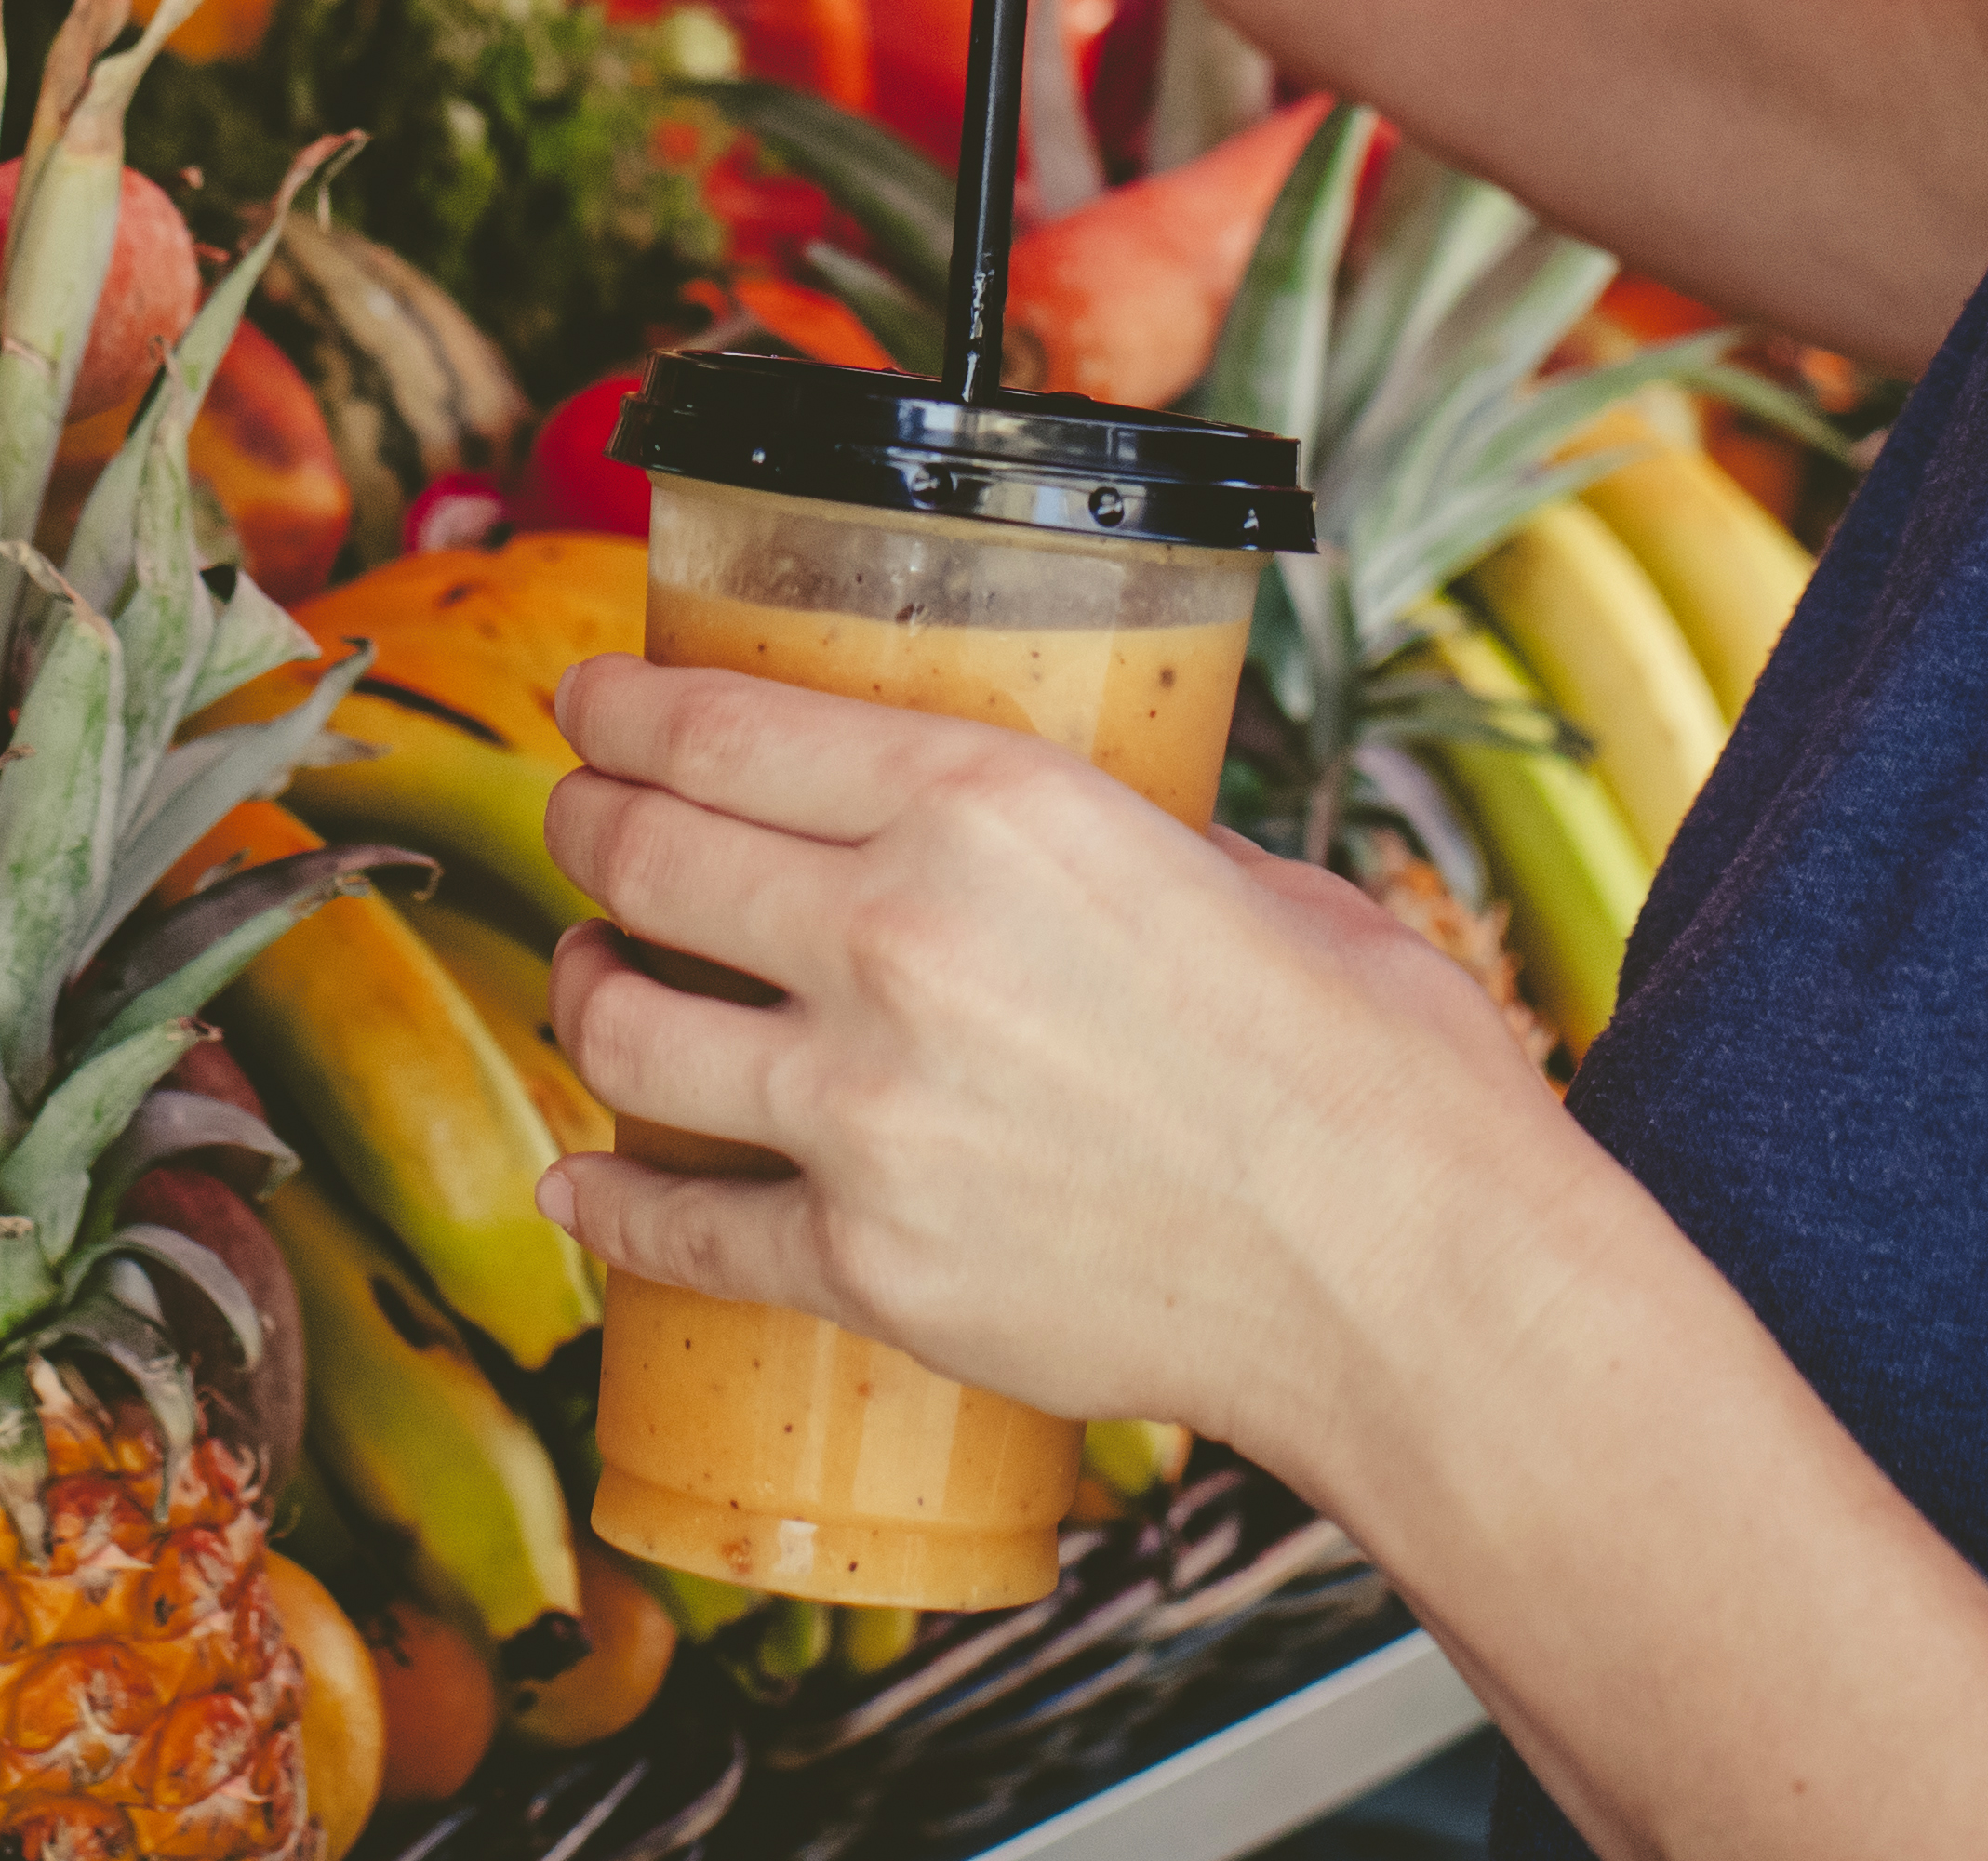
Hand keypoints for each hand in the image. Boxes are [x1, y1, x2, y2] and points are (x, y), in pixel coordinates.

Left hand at [534, 649, 1558, 1464]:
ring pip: (627, 1029)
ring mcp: (867, 1113)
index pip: (718, 731)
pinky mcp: (869, 1264)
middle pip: (644, 858)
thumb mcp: (1236, 868)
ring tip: (587, 976)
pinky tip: (581, 1185)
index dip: (618, 713)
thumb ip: (1110, 845)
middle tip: (577, 820)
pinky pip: (684, 1225)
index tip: (588, 711)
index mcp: (987, 808)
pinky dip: (609, 1204)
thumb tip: (1052, 853)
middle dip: (582, 826)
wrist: (1410, 1276)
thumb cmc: (1367, 1064)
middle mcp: (896, 940)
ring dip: (578, 990)